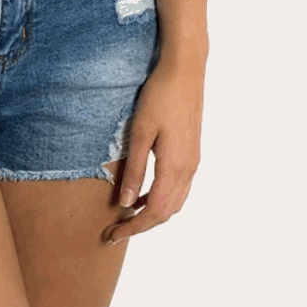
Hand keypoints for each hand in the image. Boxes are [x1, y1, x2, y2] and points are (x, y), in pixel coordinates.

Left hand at [102, 58, 204, 245]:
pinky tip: (144, 191)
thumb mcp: (140, 132)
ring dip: (154, 213)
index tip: (113, 235)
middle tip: (116, 230)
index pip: (155, 212)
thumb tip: (126, 203)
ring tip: (128, 215)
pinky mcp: (193, 152)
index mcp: (175, 167)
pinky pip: (179, 188)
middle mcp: (189, 170)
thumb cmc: (159, 96)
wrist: (185, 70)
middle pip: (167, 213)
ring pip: (176, 202)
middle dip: (142, 225)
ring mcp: (193, 161)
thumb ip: (134, 169)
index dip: (134, 228)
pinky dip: (162, 198)